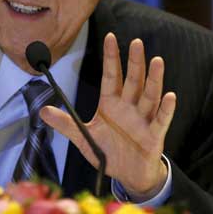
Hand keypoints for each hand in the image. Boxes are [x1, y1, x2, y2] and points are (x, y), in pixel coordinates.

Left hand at [40, 33, 175, 198]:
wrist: (128, 176)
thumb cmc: (109, 153)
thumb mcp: (84, 138)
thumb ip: (66, 124)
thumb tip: (42, 111)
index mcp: (111, 104)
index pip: (111, 76)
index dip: (111, 57)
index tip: (110, 37)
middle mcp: (129, 108)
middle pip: (133, 80)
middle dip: (134, 62)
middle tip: (136, 42)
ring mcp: (143, 120)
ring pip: (149, 96)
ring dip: (154, 79)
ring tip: (157, 61)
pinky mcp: (154, 136)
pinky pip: (161, 121)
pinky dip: (166, 109)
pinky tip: (170, 96)